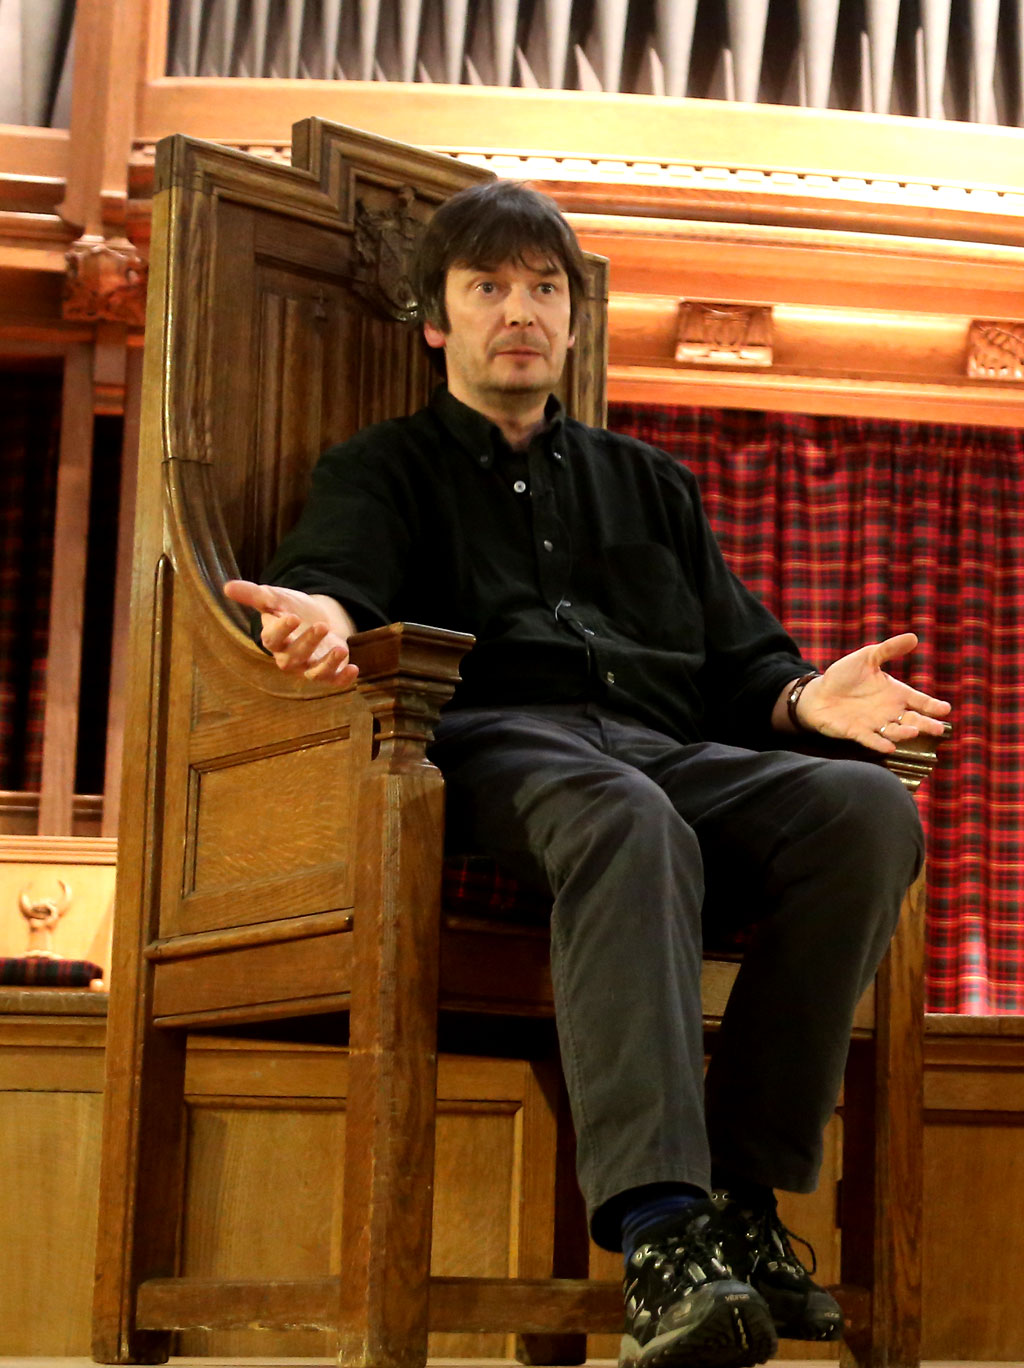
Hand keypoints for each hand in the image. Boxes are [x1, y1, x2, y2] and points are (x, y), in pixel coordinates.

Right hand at [224, 579, 357, 685]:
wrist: (316, 617)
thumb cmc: (290, 609)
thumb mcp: (274, 597)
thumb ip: (253, 595)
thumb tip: (227, 587)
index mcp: (273, 640)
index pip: (272, 640)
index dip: (281, 630)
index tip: (293, 616)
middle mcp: (289, 658)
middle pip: (294, 657)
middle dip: (308, 643)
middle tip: (322, 626)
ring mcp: (308, 667)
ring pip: (314, 673)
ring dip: (327, 664)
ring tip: (341, 648)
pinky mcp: (328, 672)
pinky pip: (333, 681)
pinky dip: (343, 678)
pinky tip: (354, 668)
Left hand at [793, 633, 950, 754]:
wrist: (817, 693)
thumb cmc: (844, 676)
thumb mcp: (867, 657)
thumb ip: (889, 649)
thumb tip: (913, 637)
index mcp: (895, 693)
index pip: (918, 700)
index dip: (932, 705)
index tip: (945, 709)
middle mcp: (889, 711)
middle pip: (912, 720)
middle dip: (925, 724)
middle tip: (938, 728)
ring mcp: (874, 723)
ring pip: (894, 731)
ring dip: (904, 733)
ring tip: (913, 732)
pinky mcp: (857, 732)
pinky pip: (870, 739)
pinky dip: (879, 743)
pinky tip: (889, 747)